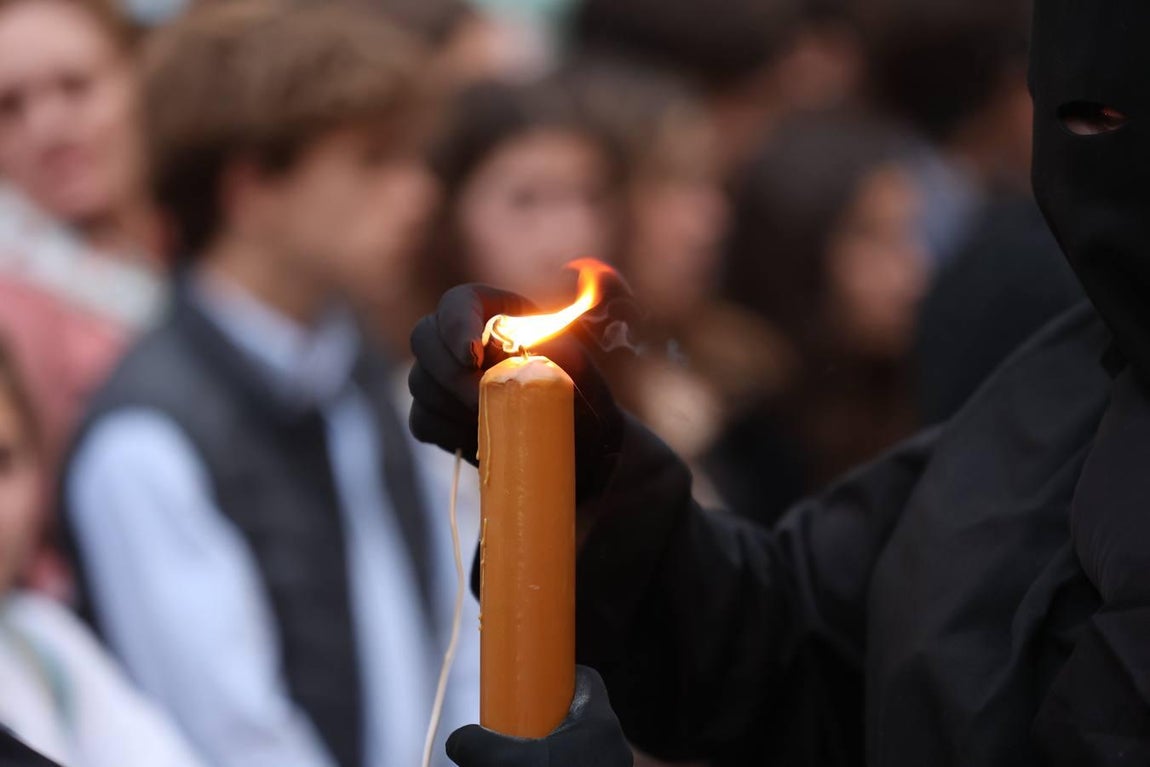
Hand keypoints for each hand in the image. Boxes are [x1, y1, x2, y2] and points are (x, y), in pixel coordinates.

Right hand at [409, 285, 623, 500]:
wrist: (578, 443)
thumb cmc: (582, 390)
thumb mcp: (590, 352)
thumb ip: (589, 312)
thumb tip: (593, 275)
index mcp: (492, 311)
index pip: (457, 301)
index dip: (456, 324)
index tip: (472, 356)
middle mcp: (459, 338)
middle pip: (424, 338)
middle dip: (450, 374)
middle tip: (483, 401)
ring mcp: (442, 377)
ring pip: (421, 383)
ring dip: (451, 406)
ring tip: (493, 423)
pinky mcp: (437, 415)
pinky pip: (422, 420)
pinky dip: (445, 432)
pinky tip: (478, 439)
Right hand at [445, 666, 632, 766]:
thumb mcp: (505, 765)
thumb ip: (476, 744)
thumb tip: (459, 740)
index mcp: (602, 724)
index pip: (585, 680)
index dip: (556, 676)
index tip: (527, 687)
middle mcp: (613, 747)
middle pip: (578, 716)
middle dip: (544, 721)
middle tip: (513, 732)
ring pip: (577, 748)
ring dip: (547, 753)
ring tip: (516, 761)